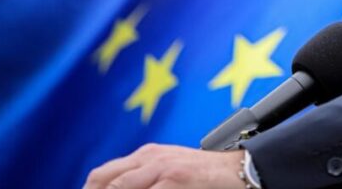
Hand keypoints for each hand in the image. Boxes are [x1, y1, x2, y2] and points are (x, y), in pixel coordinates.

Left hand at [83, 143, 245, 188]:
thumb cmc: (205, 176)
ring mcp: (161, 168)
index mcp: (146, 155)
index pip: (101, 176)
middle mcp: (149, 158)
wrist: (240, 171)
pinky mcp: (174, 179)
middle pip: (102, 181)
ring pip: (117, 187)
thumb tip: (118, 188)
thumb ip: (145, 178)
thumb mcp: (171, 170)